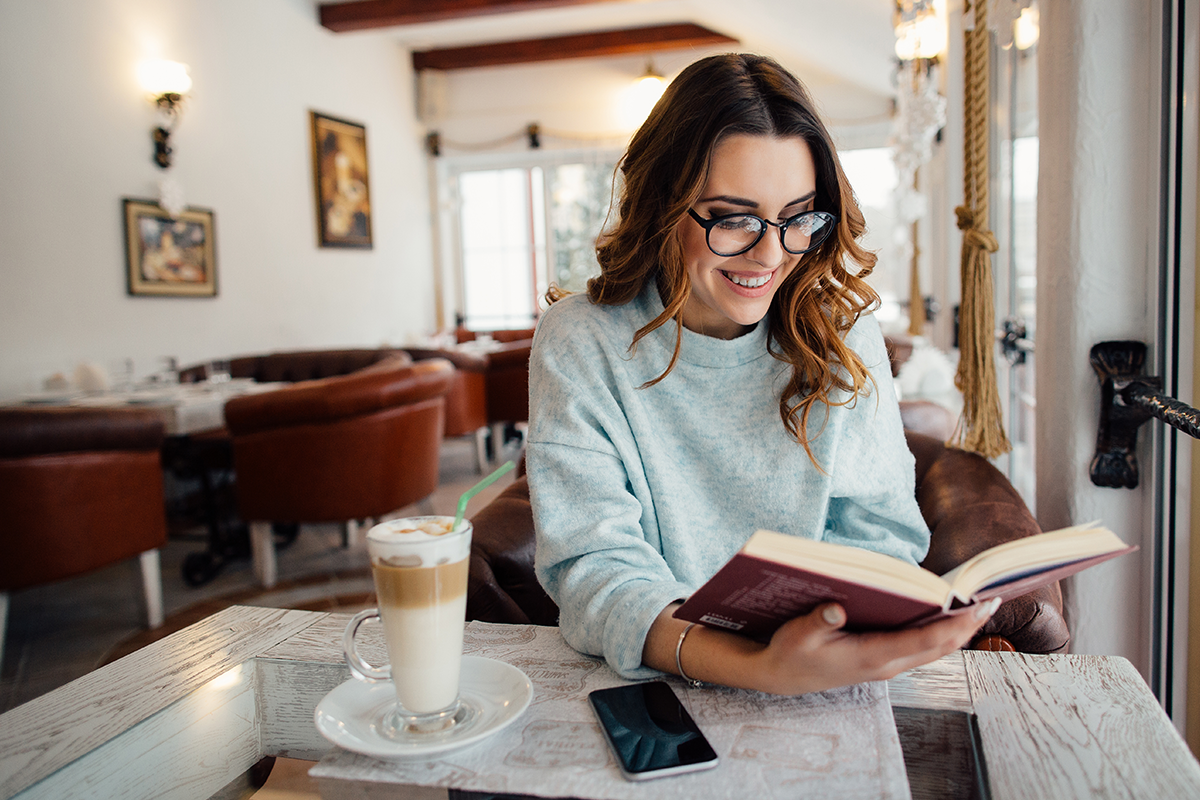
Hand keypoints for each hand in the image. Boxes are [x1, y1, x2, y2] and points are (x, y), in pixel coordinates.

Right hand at [749, 599, 997, 694]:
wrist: (781, 676)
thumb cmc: (791, 652)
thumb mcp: (798, 634)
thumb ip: (818, 621)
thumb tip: (836, 608)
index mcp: (871, 656)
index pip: (924, 640)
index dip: (955, 624)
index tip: (979, 607)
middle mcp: (886, 663)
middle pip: (939, 647)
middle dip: (968, 625)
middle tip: (994, 599)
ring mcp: (887, 664)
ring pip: (934, 649)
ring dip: (959, 629)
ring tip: (980, 604)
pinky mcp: (883, 659)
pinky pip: (922, 647)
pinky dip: (941, 632)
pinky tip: (947, 613)